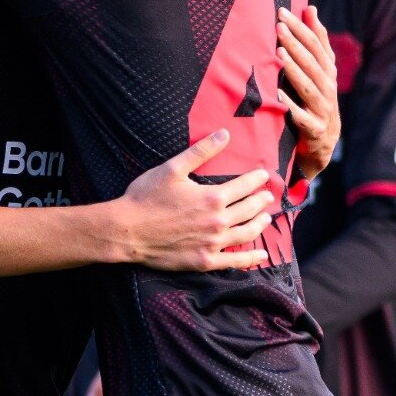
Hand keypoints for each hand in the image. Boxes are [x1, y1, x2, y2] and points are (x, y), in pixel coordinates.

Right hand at [105, 129, 273, 270]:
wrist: (127, 231)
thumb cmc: (146, 197)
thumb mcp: (173, 168)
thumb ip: (201, 151)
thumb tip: (225, 133)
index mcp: (212, 198)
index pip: (244, 186)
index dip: (256, 179)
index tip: (264, 176)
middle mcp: (218, 222)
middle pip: (249, 210)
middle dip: (261, 200)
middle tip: (268, 196)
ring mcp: (212, 244)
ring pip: (246, 234)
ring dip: (260, 224)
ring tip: (266, 218)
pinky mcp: (204, 261)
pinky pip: (234, 262)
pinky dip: (250, 259)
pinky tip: (261, 257)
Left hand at [279, 5, 339, 181]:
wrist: (323, 144)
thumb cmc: (315, 100)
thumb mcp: (319, 71)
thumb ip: (316, 41)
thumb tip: (310, 8)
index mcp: (328, 72)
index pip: (317, 45)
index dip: (302, 28)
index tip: (284, 12)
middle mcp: (328, 88)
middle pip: (313, 63)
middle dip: (296, 43)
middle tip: (279, 26)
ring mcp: (323, 109)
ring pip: (309, 86)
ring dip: (294, 70)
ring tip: (279, 54)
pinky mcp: (315, 130)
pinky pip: (302, 118)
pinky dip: (292, 108)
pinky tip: (278, 97)